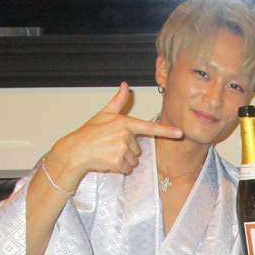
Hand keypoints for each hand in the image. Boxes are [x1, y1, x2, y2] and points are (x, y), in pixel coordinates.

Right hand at [45, 82, 182, 187]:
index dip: (166, 131)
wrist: (75, 150)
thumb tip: (125, 85)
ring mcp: (121, 148)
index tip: (179, 133)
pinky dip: (118, 168)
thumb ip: (118, 101)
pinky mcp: (117, 161)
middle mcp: (125, 134)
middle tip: (110, 146)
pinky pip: (126, 168)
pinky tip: (107, 161)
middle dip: (127, 150)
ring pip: (133, 160)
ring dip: (123, 160)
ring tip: (108, 153)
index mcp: (124, 122)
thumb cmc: (89, 132)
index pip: (149, 127)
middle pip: (138, 149)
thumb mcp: (104, 114)